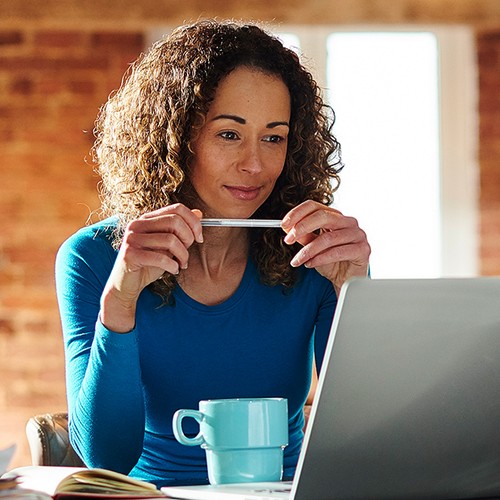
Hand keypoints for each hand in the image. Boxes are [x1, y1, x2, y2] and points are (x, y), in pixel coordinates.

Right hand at [100, 204, 202, 331]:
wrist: (126, 284)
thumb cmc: (148, 264)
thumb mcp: (168, 246)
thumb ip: (181, 229)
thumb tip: (199, 213)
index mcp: (147, 218)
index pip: (177, 209)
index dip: (193, 222)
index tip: (199, 237)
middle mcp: (137, 224)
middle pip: (175, 221)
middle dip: (188, 239)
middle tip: (187, 254)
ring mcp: (131, 238)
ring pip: (170, 240)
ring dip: (182, 256)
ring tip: (181, 264)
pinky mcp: (129, 254)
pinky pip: (160, 257)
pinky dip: (172, 266)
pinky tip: (173, 270)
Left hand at [281, 200, 370, 293]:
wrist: (345, 280)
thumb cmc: (331, 261)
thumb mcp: (312, 247)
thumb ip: (303, 236)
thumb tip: (287, 228)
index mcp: (335, 217)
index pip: (315, 206)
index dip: (297, 213)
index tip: (283, 224)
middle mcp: (348, 222)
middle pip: (323, 216)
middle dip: (301, 228)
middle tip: (288, 240)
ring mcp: (358, 235)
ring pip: (328, 238)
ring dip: (308, 250)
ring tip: (297, 260)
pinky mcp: (363, 250)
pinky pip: (338, 252)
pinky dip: (321, 258)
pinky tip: (311, 264)